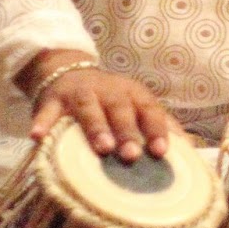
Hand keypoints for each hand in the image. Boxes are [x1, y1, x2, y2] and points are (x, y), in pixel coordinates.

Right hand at [21, 50, 174, 161]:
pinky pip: (48, 111)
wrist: (69, 72)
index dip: (156, 129)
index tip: (162, 152)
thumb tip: (189, 151)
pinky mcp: (53, 99)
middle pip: (120, 109)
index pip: (150, 109)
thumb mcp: (135, 106)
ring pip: (89, 108)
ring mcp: (81, 93)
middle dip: (127, 131)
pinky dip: (43, 122)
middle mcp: (109, 91)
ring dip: (95, 127)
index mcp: (133, 94)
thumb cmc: (110, 101)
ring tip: (101, 148)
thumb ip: (158, 125)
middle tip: (131, 155)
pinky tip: (38, 137)